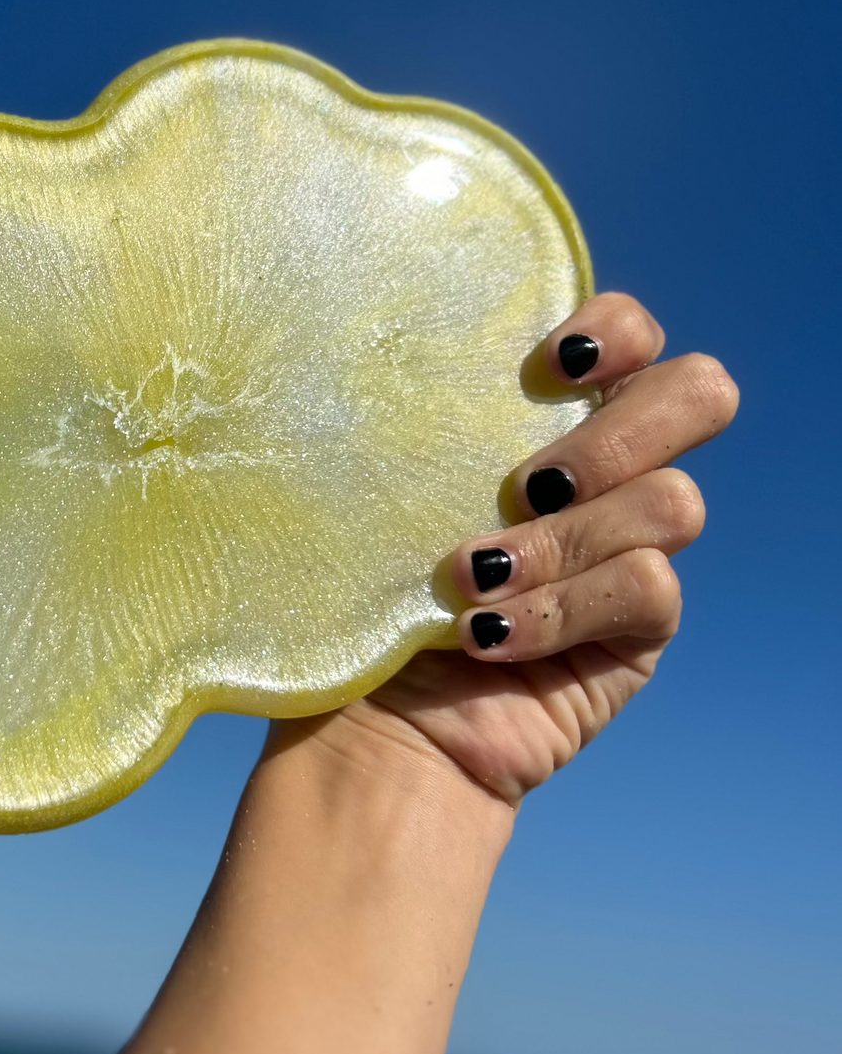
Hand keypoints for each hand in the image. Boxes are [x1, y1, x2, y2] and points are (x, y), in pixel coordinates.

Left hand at [285, 293, 738, 805]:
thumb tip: (380, 347)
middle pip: (698, 394)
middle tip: (528, 483)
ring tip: (473, 574)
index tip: (547, 362)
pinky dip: (562, 609)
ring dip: (564, 538)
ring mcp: (629, 547)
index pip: (632, 336)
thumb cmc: (354, 595)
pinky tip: (486, 635)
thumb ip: (411, 419)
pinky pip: (649, 588)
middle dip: (619, 432)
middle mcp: (602, 471)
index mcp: (542, 415)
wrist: (365, 724)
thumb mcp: (371, 491)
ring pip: (674, 500)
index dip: (617, 328)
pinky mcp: (640, 629)